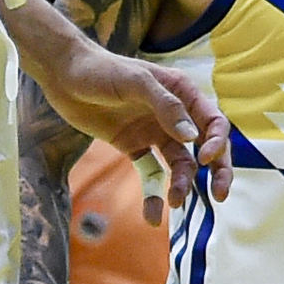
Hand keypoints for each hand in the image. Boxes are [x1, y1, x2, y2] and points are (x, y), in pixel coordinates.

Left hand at [0, 0, 232, 216]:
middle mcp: (174, 115)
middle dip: (217, 170)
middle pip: (204, 146)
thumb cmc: (102, 69)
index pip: (213, 121)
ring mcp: (154, 132)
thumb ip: (166, 107)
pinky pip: (149, 173)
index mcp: (183, 93)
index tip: (205, 159)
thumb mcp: (136, 82)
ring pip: (179, 164)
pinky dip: (152, 194)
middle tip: (220, 195)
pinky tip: (151, 215)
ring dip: (182, 184)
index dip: (216, 141)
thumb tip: (192, 138)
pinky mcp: (133, 146)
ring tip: (174, 202)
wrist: (64, 75)